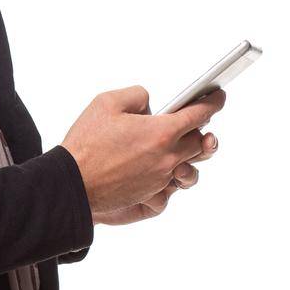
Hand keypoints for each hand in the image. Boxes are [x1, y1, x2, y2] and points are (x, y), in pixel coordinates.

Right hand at [62, 86, 225, 215]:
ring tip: (176, 147)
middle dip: (200, 130)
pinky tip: (157, 167)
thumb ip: (137, 95)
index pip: (199, 114)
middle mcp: (167, 158)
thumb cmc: (85, 144)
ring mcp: (160, 179)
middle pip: (200, 142)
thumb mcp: (106, 102)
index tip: (217, 97)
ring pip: (190, 166)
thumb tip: (150, 103)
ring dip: (188, 155)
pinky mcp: (150, 195)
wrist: (72, 183)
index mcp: (161, 132)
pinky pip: (172, 186)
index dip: (212, 103)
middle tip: (193, 122)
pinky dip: (169, 176)